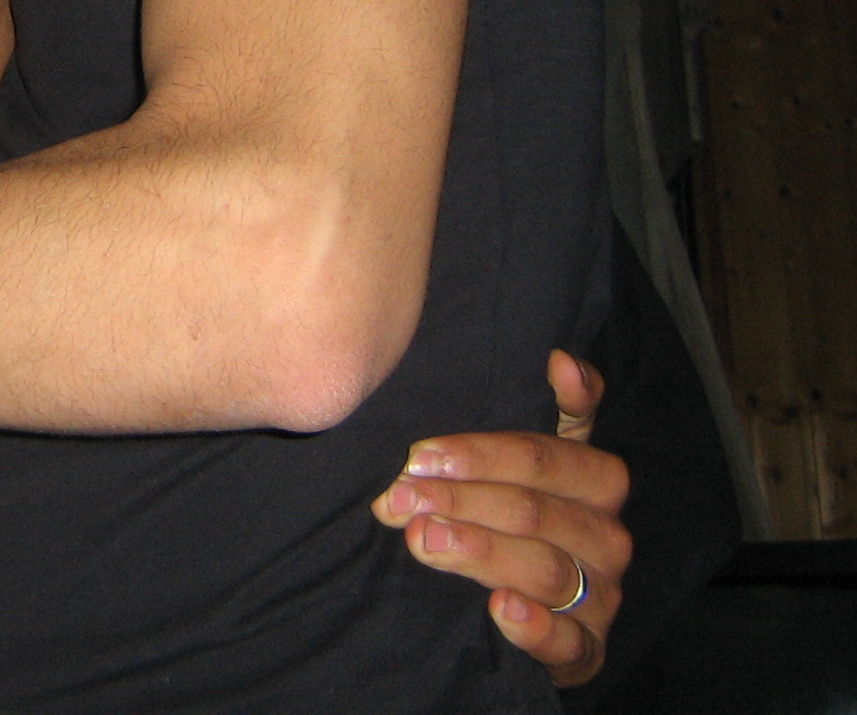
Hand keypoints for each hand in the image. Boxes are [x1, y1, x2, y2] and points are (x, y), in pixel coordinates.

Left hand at [373, 350, 629, 686]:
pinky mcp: (587, 649)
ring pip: (545, 567)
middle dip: (462, 500)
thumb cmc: (521, 507)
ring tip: (422, 538)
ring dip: (478, 552)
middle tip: (400, 495)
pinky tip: (499, 609)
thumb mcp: (535, 453)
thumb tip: (563, 359)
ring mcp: (601, 596)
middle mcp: (607, 536)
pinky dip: (536, 627)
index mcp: (597, 480)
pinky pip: (570, 642)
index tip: (420, 453)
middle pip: (536, 510)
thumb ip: (554, 407)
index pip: (547, 456)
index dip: (482, 454)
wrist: (530, 602)